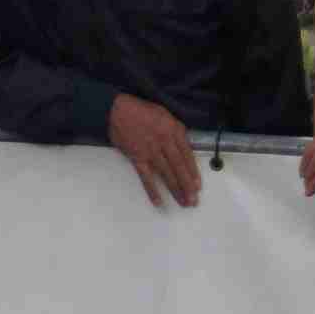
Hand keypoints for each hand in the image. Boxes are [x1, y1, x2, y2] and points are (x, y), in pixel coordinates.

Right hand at [108, 94, 200, 208]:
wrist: (117, 111)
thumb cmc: (141, 111)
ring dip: (175, 190)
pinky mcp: (137, 158)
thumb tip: (183, 148)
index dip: (193, 172)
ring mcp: (150, 151)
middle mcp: (164, 142)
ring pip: (166, 174)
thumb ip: (176, 131)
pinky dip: (152, 190)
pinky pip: (146, 177)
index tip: (197, 185)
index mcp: (173, 130)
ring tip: (183, 202)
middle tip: (193, 200)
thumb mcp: (165, 114)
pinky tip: (159, 201)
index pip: (187, 155)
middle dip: (187, 185)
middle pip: (179, 167)